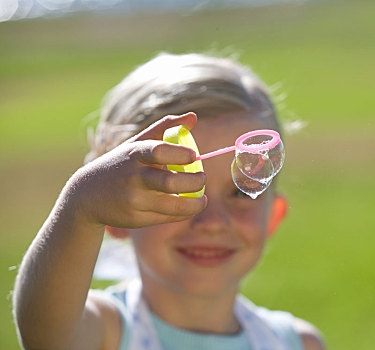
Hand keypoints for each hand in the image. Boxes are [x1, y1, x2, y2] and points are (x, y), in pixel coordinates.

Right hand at [69, 113, 206, 227]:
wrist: (87, 195)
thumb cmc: (120, 164)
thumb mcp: (136, 143)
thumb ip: (165, 128)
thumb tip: (193, 117)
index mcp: (134, 155)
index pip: (158, 151)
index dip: (179, 153)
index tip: (193, 156)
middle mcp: (132, 178)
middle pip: (170, 182)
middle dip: (195, 182)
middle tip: (203, 178)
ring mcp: (133, 200)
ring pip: (173, 205)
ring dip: (194, 203)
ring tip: (202, 198)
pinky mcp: (135, 219)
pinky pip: (166, 217)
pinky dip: (182, 213)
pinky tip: (188, 206)